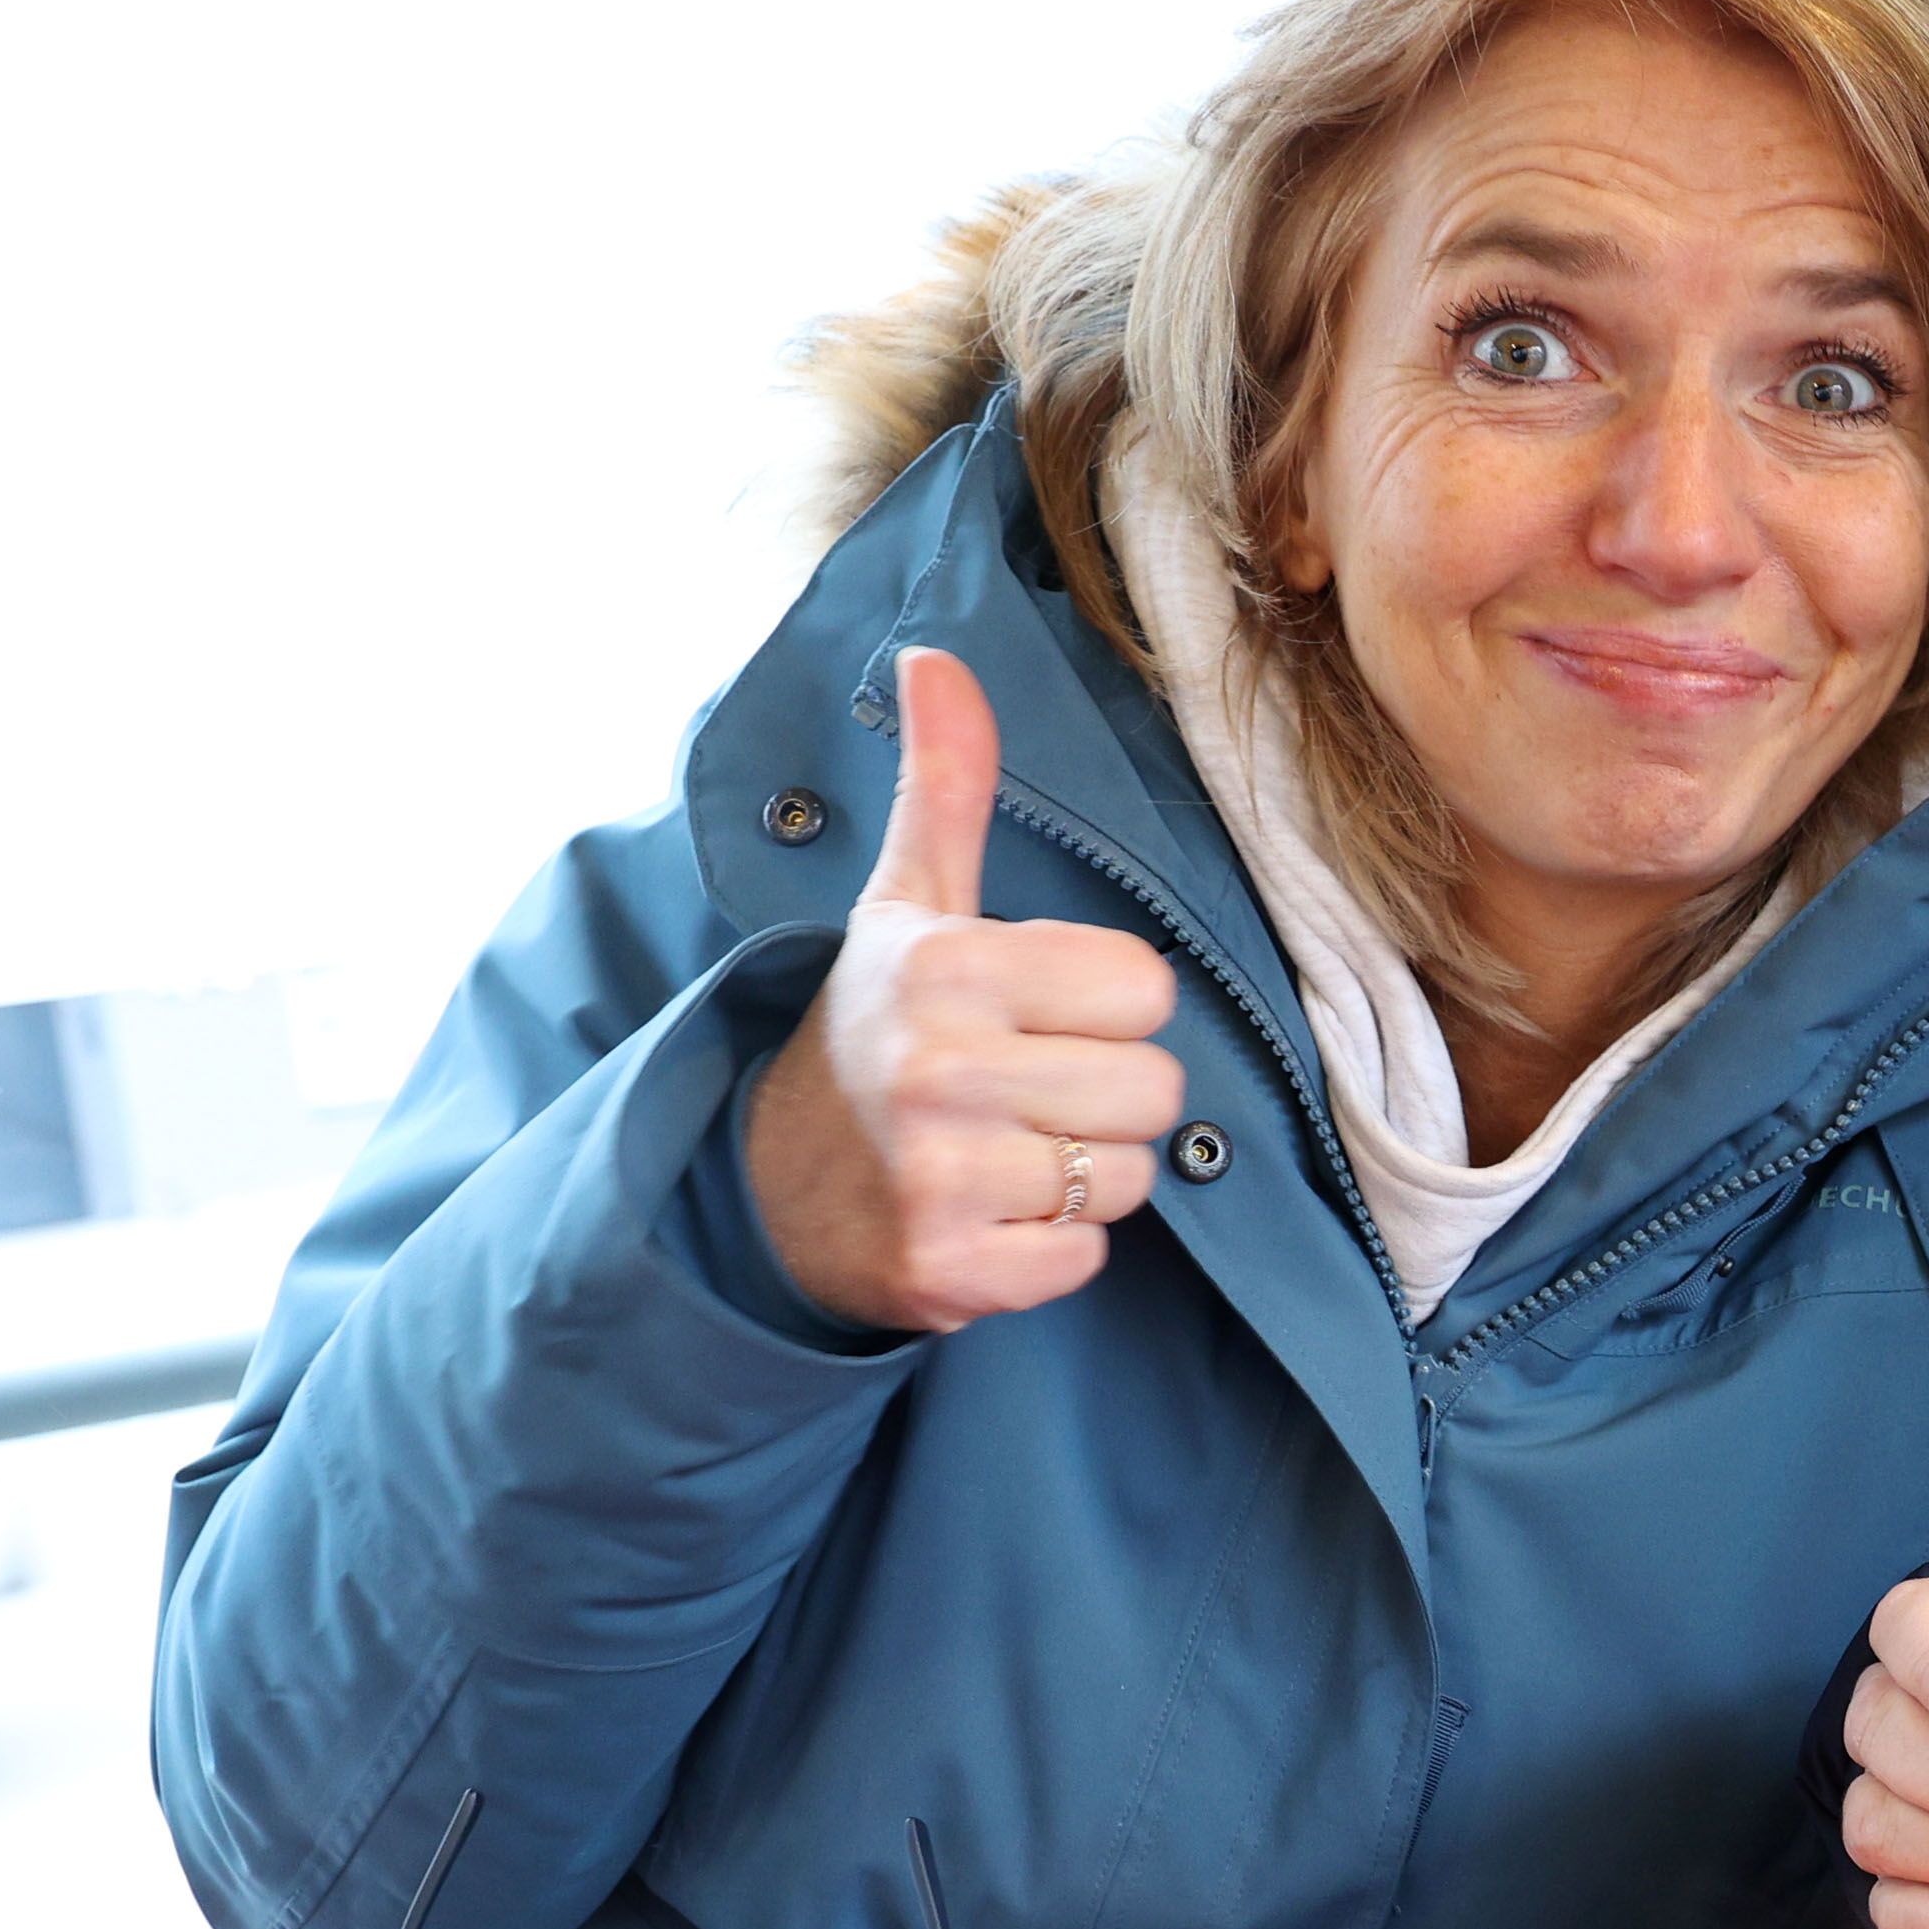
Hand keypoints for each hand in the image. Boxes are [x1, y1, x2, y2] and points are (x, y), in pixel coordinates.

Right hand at [742, 645, 1187, 1334]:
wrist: (771, 1183)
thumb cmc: (876, 1028)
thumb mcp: (906, 905)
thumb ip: (945, 787)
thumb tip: (938, 657)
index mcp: (949, 968)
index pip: (1147, 989)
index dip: (1109, 1006)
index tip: (1039, 1013)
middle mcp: (941, 1071)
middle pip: (1156, 1092)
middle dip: (1107, 1097)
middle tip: (1028, 1090)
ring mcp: (942, 1178)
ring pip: (1128, 1179)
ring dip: (1083, 1175)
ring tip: (1007, 1150)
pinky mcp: (949, 1271)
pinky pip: (1085, 1260)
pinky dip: (1051, 1248)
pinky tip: (989, 1214)